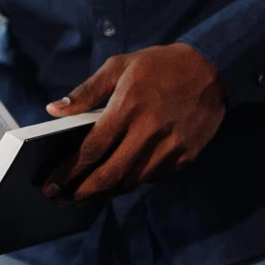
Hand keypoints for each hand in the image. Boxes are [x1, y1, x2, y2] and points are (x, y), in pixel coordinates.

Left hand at [44, 42, 226, 199]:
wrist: (212, 67)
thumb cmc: (160, 64)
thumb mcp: (120, 65)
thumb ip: (87, 91)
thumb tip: (53, 110)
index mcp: (128, 107)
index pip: (92, 150)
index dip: (68, 172)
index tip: (51, 185)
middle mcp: (149, 131)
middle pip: (109, 175)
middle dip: (81, 192)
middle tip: (62, 200)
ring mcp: (170, 146)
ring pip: (131, 182)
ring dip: (105, 192)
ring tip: (86, 194)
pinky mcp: (186, 155)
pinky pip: (152, 177)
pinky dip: (132, 181)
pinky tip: (118, 181)